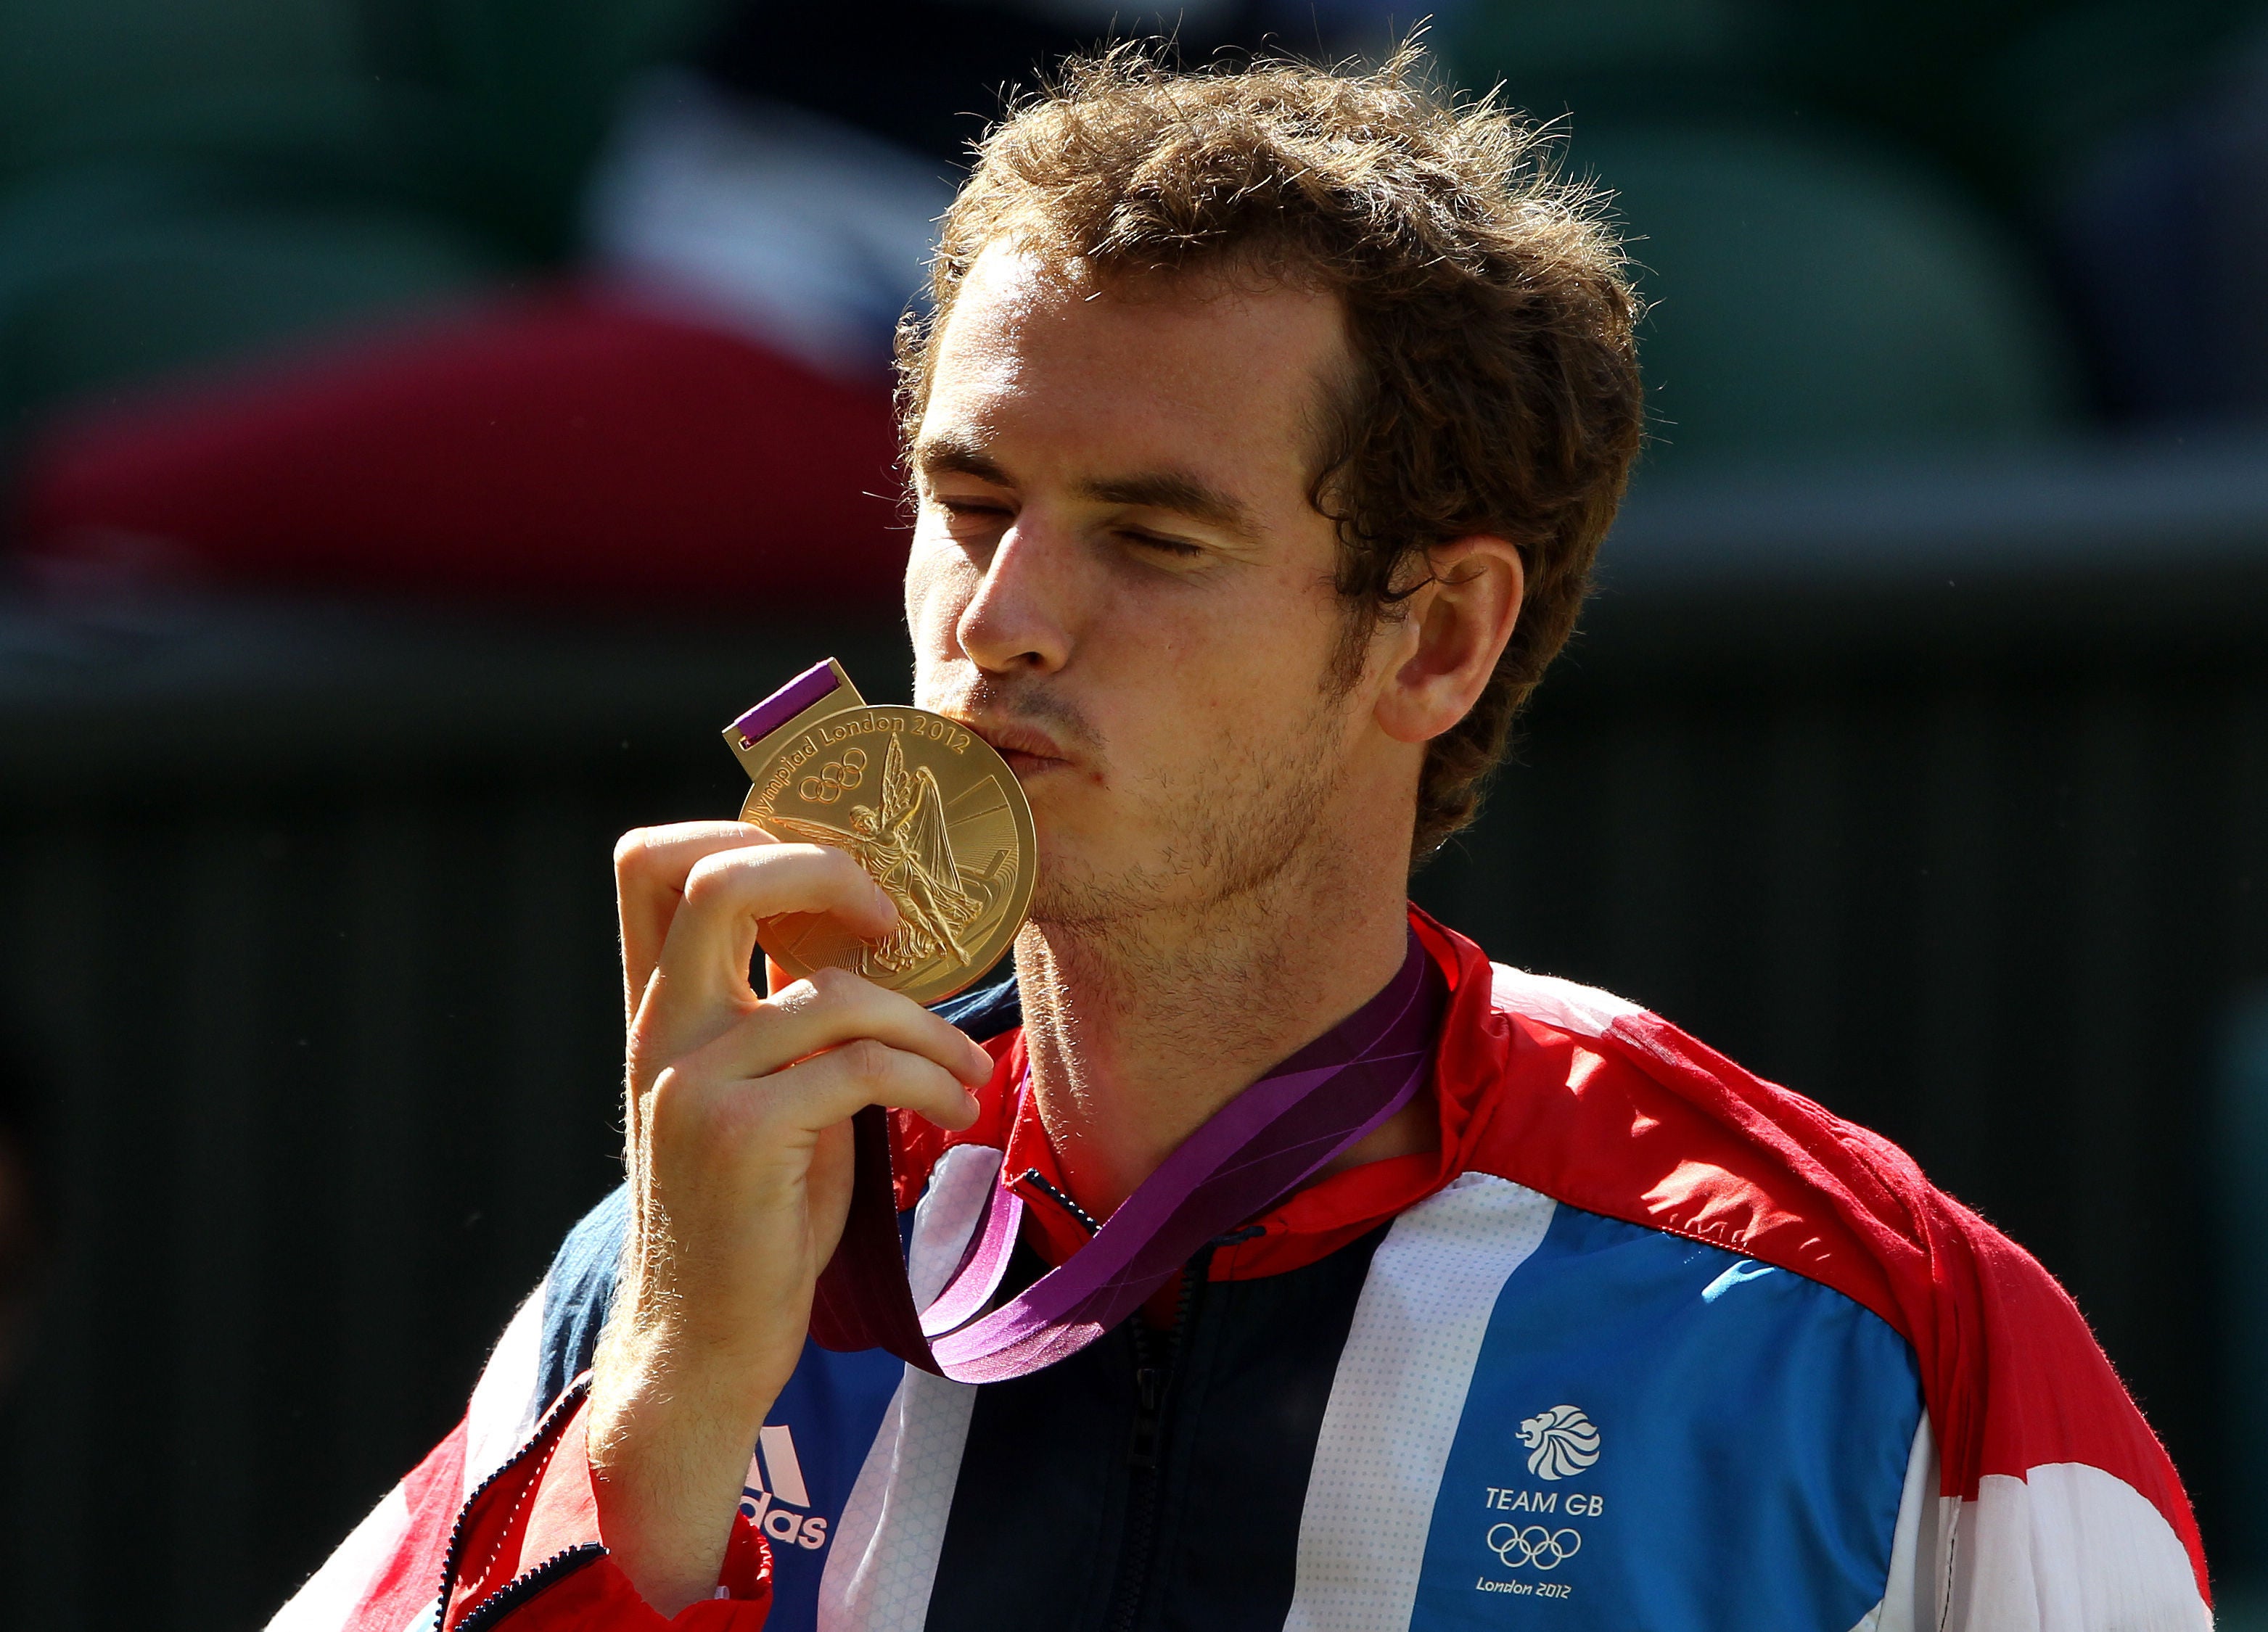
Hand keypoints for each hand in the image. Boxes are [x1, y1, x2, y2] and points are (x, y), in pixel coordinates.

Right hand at [586, 822, 991, 1614]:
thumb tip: (865, 927)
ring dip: (928, 1024)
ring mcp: (693, 1080)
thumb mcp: (758, 1087)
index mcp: (659, 1006)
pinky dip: (930, 1078)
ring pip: (831, 989)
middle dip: (827, 872)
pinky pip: (861, 1066)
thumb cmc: (751, 1211)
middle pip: (717, 875)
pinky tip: (952, 1107)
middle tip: (894, 923)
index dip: (743, 830)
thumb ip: (782, 1008)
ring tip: (965, 1070)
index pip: (651, 862)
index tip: (832, 881)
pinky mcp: (740, 1138)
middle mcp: (661, 1029)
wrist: (704, 1339)